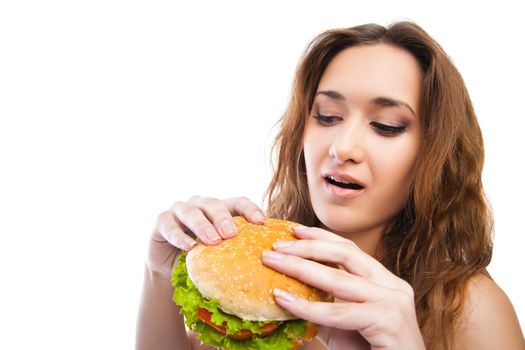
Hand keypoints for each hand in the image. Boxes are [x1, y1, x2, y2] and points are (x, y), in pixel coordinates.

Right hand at [148, 196, 264, 277]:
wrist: (170, 270)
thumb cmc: (203, 260)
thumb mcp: (222, 254)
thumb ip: (239, 250)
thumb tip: (269, 261)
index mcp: (220, 209)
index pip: (237, 202)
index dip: (249, 209)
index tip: (261, 222)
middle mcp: (200, 205)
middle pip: (214, 204)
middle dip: (223, 218)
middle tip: (232, 233)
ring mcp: (179, 211)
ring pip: (191, 211)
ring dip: (202, 225)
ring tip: (212, 241)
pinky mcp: (161, 221)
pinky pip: (169, 225)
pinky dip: (179, 236)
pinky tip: (188, 247)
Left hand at [262, 226, 425, 349]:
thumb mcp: (341, 324)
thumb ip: (323, 304)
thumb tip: (284, 291)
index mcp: (383, 281)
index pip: (349, 249)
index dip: (321, 236)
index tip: (294, 229)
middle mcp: (391, 286)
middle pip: (346, 254)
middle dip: (307, 246)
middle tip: (277, 245)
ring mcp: (393, 302)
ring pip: (339, 279)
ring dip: (300, 268)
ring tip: (272, 261)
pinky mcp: (388, 321)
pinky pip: (339, 312)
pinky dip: (308, 307)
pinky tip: (284, 299)